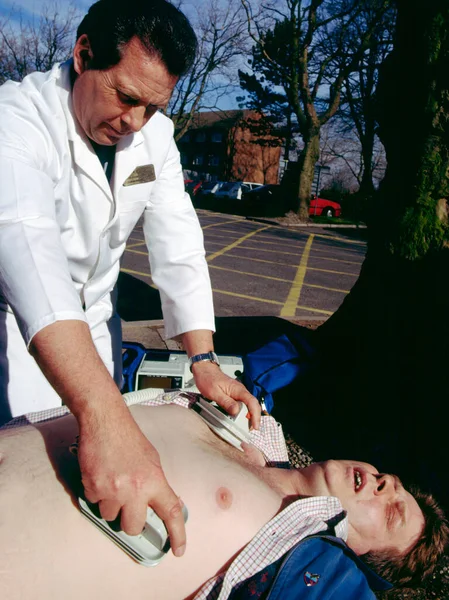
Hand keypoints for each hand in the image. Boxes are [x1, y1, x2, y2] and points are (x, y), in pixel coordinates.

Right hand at [77, 405, 185, 556]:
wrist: (105, 421)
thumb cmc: (129, 438)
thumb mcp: (152, 461)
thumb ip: (156, 484)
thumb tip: (160, 503)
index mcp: (154, 480)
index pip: (171, 512)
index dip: (177, 534)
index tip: (179, 549)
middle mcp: (134, 489)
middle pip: (133, 526)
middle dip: (130, 520)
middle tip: (128, 504)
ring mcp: (112, 490)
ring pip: (110, 515)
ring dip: (111, 504)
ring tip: (113, 480)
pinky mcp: (93, 487)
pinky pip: (95, 502)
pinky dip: (97, 492)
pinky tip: (101, 473)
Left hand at [192, 361, 260, 428]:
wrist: (205, 370)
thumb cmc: (208, 378)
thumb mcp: (214, 393)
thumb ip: (226, 402)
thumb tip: (236, 411)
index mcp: (238, 389)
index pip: (252, 402)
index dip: (255, 415)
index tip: (255, 425)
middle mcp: (240, 391)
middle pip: (253, 405)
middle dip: (254, 418)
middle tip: (251, 429)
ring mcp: (238, 392)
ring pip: (249, 405)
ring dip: (249, 416)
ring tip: (246, 426)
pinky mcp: (235, 394)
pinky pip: (243, 404)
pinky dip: (244, 412)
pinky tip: (240, 418)